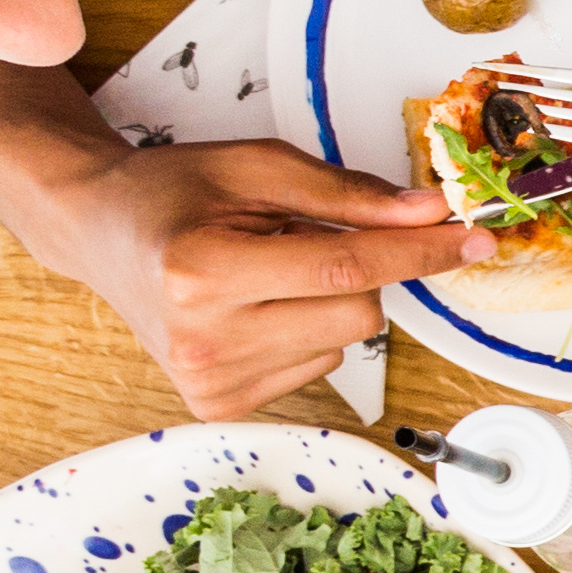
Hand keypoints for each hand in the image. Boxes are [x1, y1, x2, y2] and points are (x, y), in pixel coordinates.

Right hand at [37, 140, 463, 416]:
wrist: (96, 231)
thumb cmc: (171, 193)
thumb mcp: (256, 168)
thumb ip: (347, 194)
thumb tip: (428, 215)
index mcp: (202, 270)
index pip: (348, 267)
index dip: (421, 252)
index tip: (474, 241)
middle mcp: (202, 336)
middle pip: (358, 312)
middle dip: (360, 270)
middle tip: (299, 237)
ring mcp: (209, 380)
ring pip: (344, 343)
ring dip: (327, 302)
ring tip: (263, 271)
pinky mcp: (218, 404)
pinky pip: (317, 367)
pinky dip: (304, 332)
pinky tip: (254, 307)